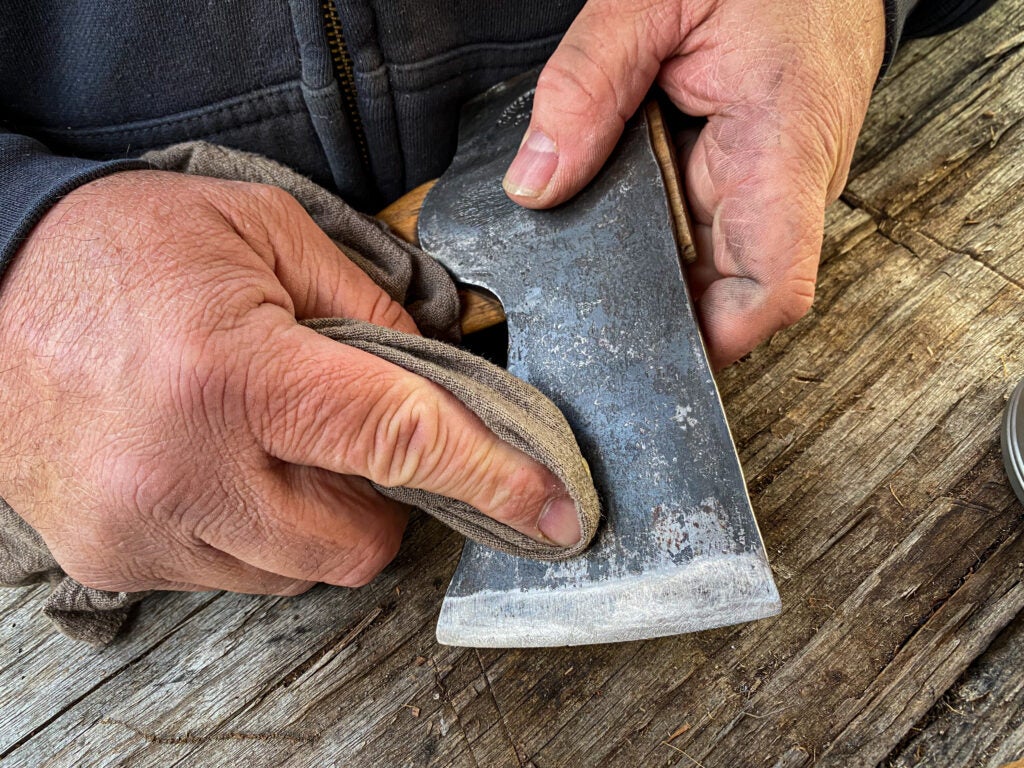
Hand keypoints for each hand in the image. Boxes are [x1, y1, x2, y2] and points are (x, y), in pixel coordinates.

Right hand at [0, 171, 578, 594]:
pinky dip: (257, 532)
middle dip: (384, 500)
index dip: (491, 476)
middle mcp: (185, 466)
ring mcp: (144, 527)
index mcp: (234, 371)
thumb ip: (366, 306)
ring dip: (316, 515)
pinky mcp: (114, 561)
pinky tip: (219, 466)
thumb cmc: (122, 248)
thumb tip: (441, 367)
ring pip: (300, 570)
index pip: (398, 439)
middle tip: (351, 435)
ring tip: (267, 439)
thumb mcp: (261, 234)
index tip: (552, 511)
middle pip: (359, 542)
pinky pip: (236, 577)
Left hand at [503, 0, 885, 366]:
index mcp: (780, 148)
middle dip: (656, 301)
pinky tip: (620, 203)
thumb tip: (536, 183)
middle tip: (585, 295)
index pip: (775, 288)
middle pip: (724, 290)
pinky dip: (656, 224)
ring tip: (596, 234)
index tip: (652, 350)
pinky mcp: (752, 171)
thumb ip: (587, 84)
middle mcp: (786, 181)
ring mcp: (770, 181)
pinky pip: (702, 223)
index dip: (718, 338)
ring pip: (707, 261)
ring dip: (650, 258)